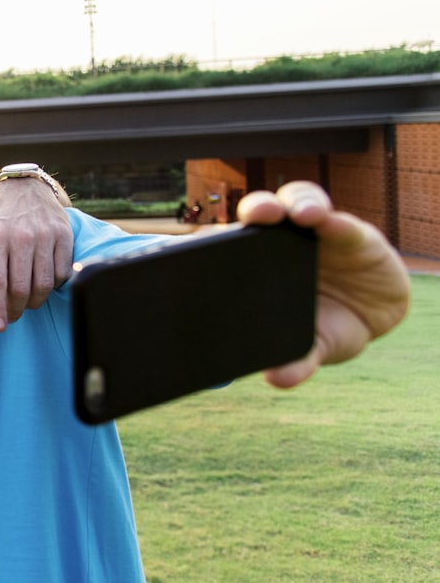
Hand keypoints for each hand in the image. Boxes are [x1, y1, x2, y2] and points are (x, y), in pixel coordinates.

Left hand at [0, 175, 73, 331]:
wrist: (24, 188)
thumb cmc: (0, 220)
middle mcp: (21, 236)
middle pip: (22, 287)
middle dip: (17, 309)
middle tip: (13, 316)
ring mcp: (45, 235)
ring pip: (44, 284)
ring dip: (36, 302)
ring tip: (28, 303)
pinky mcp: (64, 234)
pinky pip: (62, 273)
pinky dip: (54, 286)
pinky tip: (44, 283)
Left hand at [237, 181, 409, 386]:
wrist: (373, 317)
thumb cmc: (323, 324)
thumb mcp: (311, 345)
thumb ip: (296, 360)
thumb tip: (278, 379)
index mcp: (256, 263)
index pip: (230, 240)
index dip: (217, 236)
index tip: (209, 241)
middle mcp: (281, 239)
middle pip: (262, 212)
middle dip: (257, 209)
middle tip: (257, 216)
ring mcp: (315, 231)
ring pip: (300, 203)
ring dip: (299, 203)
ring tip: (303, 214)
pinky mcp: (351, 233)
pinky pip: (341, 221)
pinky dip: (337, 221)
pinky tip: (333, 224)